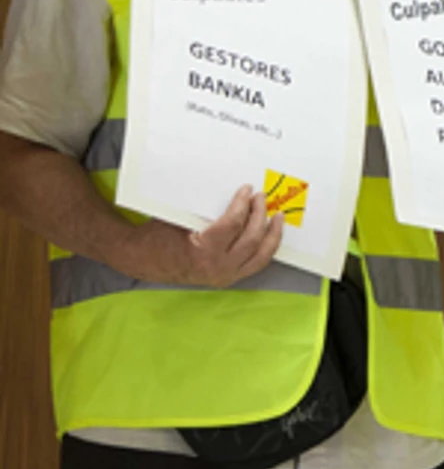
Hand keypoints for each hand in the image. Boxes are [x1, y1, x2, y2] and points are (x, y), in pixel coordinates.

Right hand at [136, 185, 282, 286]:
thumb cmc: (158, 235)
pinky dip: (266, 248)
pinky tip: (271, 234)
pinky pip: (255, 263)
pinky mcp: (227, 278)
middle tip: (260, 198)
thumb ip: (207, 209)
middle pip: (251, 238)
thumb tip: (236, 193)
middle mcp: (216, 268)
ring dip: (271, 234)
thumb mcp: (180, 218)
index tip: (247, 190)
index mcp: (202, 252)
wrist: (142, 260)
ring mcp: (224, 276)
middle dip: (259, 215)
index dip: (242, 204)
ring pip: (260, 255)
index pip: (233, 224)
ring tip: (277, 217)